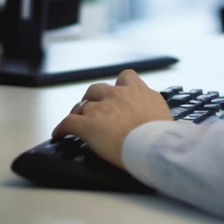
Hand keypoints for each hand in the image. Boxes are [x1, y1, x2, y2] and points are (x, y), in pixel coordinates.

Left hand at [51, 69, 171, 168]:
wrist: (152, 145)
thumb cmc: (163, 136)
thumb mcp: (164, 116)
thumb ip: (155, 111)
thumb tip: (157, 120)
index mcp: (139, 92)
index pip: (127, 77)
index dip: (119, 85)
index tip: (118, 93)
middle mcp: (119, 95)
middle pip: (99, 88)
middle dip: (94, 97)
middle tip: (93, 107)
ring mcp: (101, 108)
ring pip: (83, 105)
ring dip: (79, 112)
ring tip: (77, 119)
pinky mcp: (87, 125)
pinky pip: (68, 123)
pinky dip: (62, 128)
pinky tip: (58, 135)